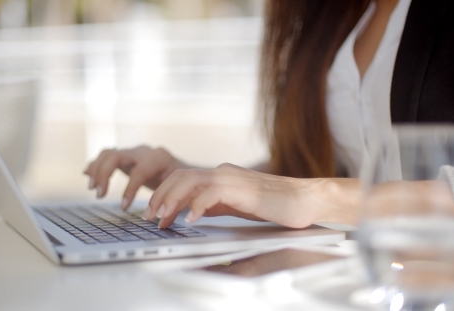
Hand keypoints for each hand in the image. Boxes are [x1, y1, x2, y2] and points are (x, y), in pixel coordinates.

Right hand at [83, 146, 189, 208]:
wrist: (183, 171)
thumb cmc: (181, 184)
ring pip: (108, 153)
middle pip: (116, 156)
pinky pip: (106, 156)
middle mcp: (144, 151)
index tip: (124, 207)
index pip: (139, 171)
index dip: (129, 189)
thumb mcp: (179, 189)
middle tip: (100, 195)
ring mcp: (133, 152)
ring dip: (97, 170)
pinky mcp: (125, 157)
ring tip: (93, 188)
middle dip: (105, 175)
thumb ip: (169, 197)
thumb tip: (159, 216)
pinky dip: (96, 165)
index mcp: (159, 158)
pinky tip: (87, 174)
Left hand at [143, 163, 360, 227]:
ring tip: (163, 218)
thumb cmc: (273, 204)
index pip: (183, 178)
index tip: (154, 213)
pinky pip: (211, 193)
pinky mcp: (242, 189)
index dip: (164, 194)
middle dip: (160, 195)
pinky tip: (189, 220)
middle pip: (181, 176)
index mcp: (220, 174)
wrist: (303, 200)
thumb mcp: (235, 204)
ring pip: (191, 181)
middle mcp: (222, 171)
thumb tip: (190, 211)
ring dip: (172, 199)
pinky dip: (196, 205)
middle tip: (150, 216)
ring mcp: (232, 178)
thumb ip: (213, 204)